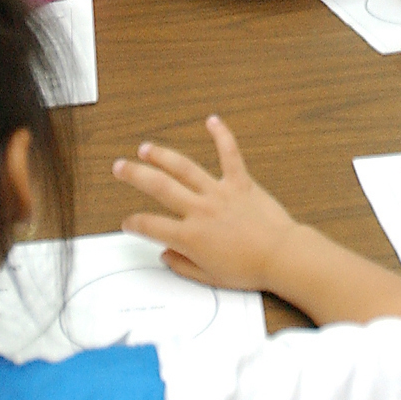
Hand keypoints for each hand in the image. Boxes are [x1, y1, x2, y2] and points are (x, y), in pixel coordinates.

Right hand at [115, 115, 303, 292]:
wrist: (281, 256)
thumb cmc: (249, 269)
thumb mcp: (210, 279)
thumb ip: (183, 265)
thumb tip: (166, 254)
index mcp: (190, 236)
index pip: (150, 226)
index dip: (134, 223)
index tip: (128, 223)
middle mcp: (200, 210)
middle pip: (159, 187)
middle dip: (135, 175)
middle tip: (119, 167)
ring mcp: (219, 193)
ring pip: (184, 167)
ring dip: (163, 155)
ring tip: (146, 148)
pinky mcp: (240, 182)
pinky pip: (230, 154)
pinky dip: (221, 136)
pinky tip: (212, 120)